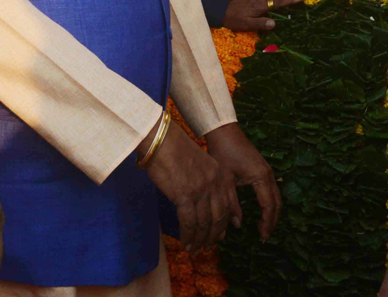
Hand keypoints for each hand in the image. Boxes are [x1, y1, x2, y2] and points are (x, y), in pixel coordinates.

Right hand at [140, 116, 237, 250]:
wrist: (160, 139)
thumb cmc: (174, 149)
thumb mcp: (198, 162)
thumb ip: (205, 180)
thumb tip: (203, 204)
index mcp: (219, 173)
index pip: (227, 203)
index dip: (224, 222)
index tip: (219, 235)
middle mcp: (213, 182)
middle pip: (219, 216)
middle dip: (213, 235)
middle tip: (206, 246)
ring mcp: (200, 189)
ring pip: (204, 223)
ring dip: (199, 239)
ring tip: (194, 249)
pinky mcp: (185, 195)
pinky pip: (189, 223)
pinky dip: (188, 236)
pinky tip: (185, 243)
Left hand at [204, 122, 280, 241]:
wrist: (224, 131)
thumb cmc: (223, 153)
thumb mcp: (224, 180)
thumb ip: (231, 203)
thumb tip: (237, 225)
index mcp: (260, 177)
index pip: (269, 206)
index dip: (267, 223)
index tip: (262, 238)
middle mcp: (268, 174)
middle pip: (277, 203)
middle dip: (272, 221)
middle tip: (264, 237)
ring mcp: (267, 170)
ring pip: (276, 196)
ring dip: (272, 213)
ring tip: (264, 228)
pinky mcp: (263, 169)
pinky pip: (271, 190)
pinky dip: (270, 203)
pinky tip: (262, 212)